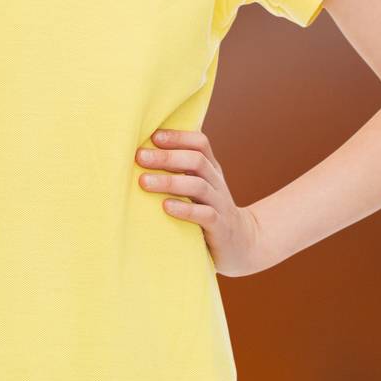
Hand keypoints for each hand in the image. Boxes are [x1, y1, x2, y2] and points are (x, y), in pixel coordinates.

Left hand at [135, 129, 267, 277]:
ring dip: (169, 182)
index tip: (153, 137)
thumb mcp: (196, 186)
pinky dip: (185, 210)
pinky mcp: (220, 227)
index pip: (200, 144)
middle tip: (140, 157)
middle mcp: (216, 182)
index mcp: (210, 169)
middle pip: (196, 161)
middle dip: (167, 157)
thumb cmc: (207, 210)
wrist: (243, 243)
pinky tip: (166, 206)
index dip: (178, 137)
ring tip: (144, 182)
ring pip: (198, 186)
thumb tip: (137, 152)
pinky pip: (206, 215)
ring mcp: (220, 204)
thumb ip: (177, 170)